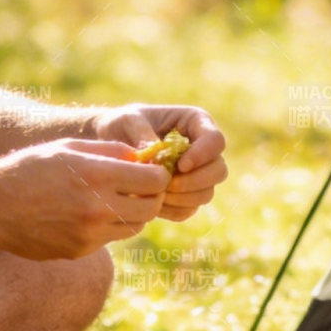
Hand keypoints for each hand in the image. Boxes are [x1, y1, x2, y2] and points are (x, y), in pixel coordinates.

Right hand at [0, 138, 170, 259]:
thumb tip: (143, 158)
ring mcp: (89, 234)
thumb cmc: (30, 169)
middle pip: (152, 207)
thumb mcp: (70, 148)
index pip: (154, 180)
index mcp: (97, 175)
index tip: (151, 169)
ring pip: (135, 226)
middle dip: (152, 195)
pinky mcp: (80, 251)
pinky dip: (110, 226)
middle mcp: (97, 208)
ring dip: (134, 212)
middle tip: (141, 185)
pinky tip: (90, 213)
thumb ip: (111, 152)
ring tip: (116, 198)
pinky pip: (111, 238)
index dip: (158, 173)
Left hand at [90, 103, 228, 221]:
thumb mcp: (129, 120)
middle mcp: (203, 149)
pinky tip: (154, 204)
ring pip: (207, 193)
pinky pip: (189, 209)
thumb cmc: (124, 123)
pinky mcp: (185, 194)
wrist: (112, 140)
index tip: (180, 165)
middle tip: (167, 185)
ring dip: (184, 198)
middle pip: (218, 170)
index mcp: (196, 122)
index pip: (215, 140)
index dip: (203, 155)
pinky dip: (173, 210)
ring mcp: (197, 174)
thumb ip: (143, 133)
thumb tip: (155, 154)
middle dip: (195, 182)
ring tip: (157, 194)